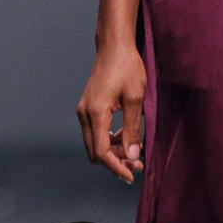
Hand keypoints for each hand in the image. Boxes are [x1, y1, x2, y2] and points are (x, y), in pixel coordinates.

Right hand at [76, 40, 146, 183]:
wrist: (114, 46)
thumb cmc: (127, 67)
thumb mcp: (136, 97)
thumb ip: (133, 128)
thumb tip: (133, 155)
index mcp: (95, 112)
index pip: (101, 152)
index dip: (116, 167)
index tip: (131, 176)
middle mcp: (84, 114)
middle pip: (95, 152)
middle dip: (115, 162)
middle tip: (138, 164)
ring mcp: (84, 110)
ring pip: (94, 143)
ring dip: (113, 152)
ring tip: (135, 152)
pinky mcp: (88, 107)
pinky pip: (95, 132)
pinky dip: (109, 140)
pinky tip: (126, 137)